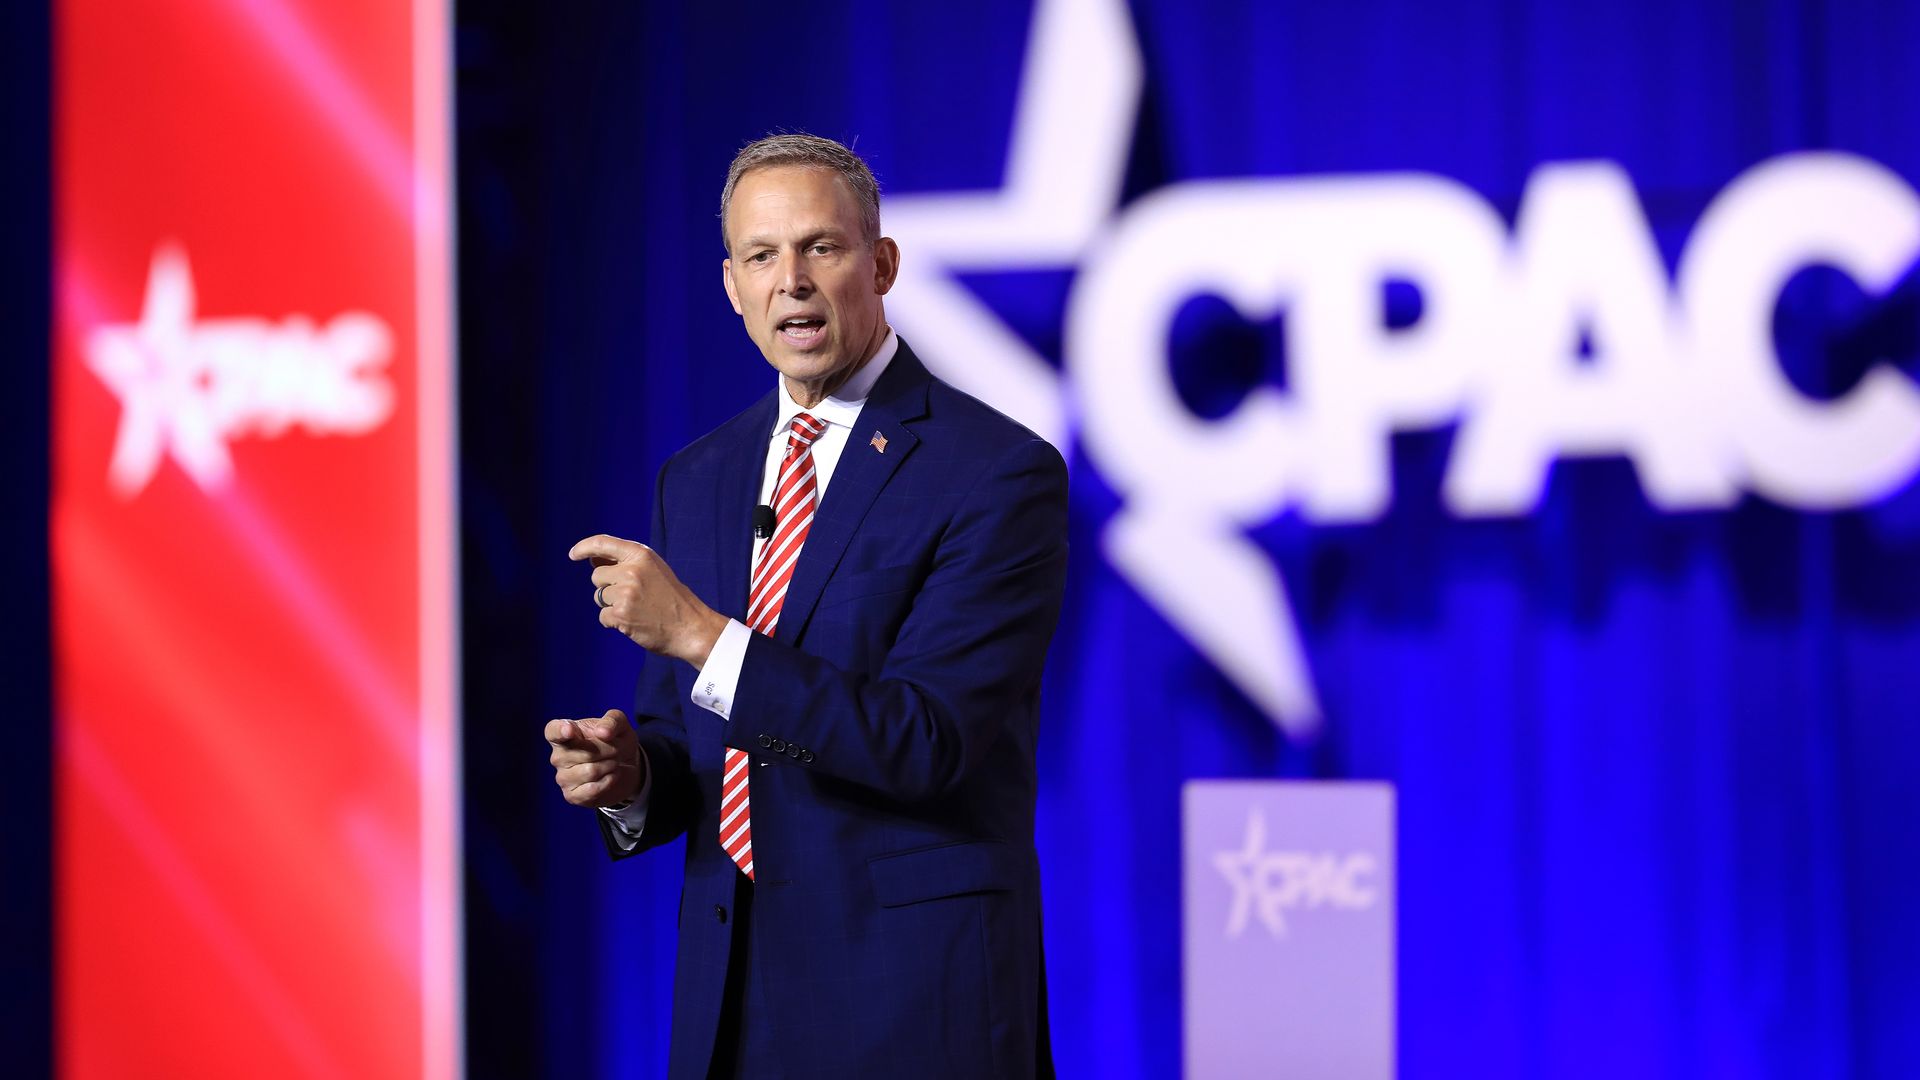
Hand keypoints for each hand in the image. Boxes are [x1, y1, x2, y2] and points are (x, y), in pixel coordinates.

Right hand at [546, 709, 642, 807]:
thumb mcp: (620, 725)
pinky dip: (608, 782)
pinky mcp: (571, 796)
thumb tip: (602, 732)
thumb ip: (612, 721)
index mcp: (565, 732)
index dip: (560, 730)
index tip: (570, 730)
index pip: (553, 731)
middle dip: (610, 750)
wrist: (626, 767)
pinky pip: (592, 790)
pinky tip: (611, 776)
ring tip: (613, 762)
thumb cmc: (616, 741)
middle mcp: (558, 756)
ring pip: (591, 771)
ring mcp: (563, 777)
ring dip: (610, 765)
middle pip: (586, 753)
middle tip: (616, 750)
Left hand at [570, 533, 727, 665]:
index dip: (583, 548)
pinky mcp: (621, 614)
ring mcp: (625, 593)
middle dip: (607, 587)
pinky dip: (614, 621)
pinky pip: (603, 616)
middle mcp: (631, 570)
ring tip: (637, 609)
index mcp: (641, 555)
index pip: (602, 543)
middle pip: (597, 576)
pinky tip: (634, 622)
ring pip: (599, 597)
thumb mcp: (654, 570)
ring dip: (612, 605)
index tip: (573, 554)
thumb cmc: (672, 599)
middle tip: (632, 597)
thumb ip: (627, 562)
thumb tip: (592, 561)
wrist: (691, 627)